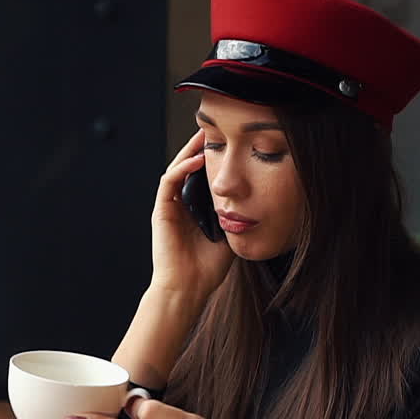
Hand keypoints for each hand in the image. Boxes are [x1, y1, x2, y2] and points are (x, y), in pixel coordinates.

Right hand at [149, 130, 234, 302]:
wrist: (187, 290)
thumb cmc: (207, 270)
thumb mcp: (230, 236)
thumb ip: (237, 217)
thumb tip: (258, 200)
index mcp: (194, 211)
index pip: (202, 177)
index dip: (213, 159)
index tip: (230, 144)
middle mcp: (180, 206)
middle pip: (188, 167)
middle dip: (200, 147)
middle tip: (215, 128)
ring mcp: (169, 207)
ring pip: (177, 169)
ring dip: (190, 150)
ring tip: (205, 134)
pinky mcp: (161, 211)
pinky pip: (169, 181)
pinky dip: (182, 168)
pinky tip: (199, 159)